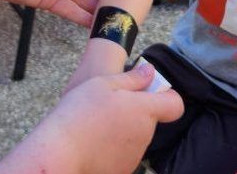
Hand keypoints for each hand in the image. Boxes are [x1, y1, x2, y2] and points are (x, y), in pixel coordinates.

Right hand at [1, 64, 183, 173]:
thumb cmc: (79, 114)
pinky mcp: (123, 168)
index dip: (166, 96)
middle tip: (109, 104)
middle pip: (150, 119)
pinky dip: (114, 145)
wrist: (61, 152)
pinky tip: (94, 140)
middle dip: (136, 110)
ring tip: (97, 123)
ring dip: (124, 128)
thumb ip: (132, 78)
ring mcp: (135, 153)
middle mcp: (145, 133)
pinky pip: (124, 151)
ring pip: (136, 135)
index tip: (147, 92)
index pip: (175, 105)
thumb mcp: (102, 84)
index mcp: (144, 110)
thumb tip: (151, 72)